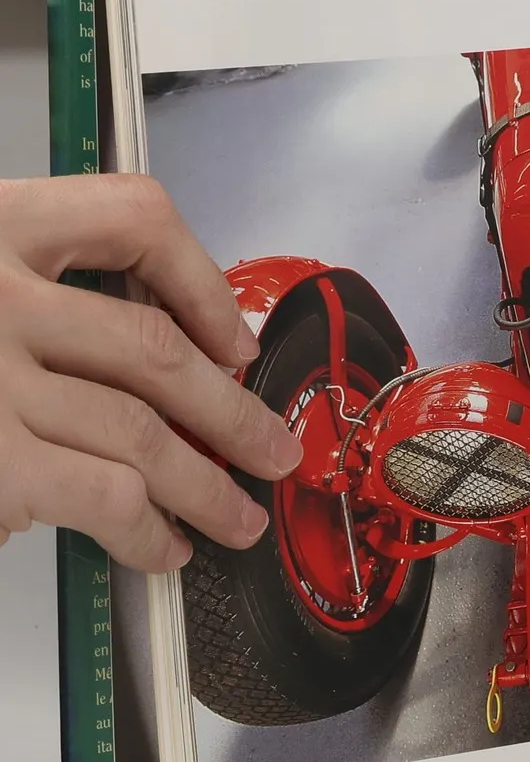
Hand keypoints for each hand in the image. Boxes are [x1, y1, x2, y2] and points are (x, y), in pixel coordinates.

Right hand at [0, 174, 302, 570]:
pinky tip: (160, 547)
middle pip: (155, 345)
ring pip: (145, 428)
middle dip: (232, 409)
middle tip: (271, 445)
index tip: (231, 332)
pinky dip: (149, 529)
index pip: (131, 214)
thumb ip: (15, 302)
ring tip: (236, 516)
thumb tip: (117, 365)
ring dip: (209, 482)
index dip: (199, 278)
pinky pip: (106, 496)